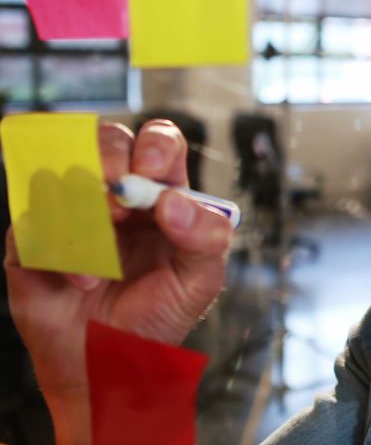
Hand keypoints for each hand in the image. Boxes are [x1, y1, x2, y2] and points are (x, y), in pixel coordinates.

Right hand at [4, 120, 232, 444]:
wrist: (110, 365)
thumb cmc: (159, 317)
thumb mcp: (200, 281)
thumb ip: (206, 237)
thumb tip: (175, 202)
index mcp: (161, 194)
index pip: (158, 141)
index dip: (154, 144)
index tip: (151, 171)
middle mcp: (116, 194)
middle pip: (106, 140)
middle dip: (110, 162)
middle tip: (120, 206)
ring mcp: (70, 211)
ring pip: (61, 173)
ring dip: (83, 217)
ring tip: (104, 266)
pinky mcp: (33, 238)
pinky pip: (31, 219)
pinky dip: (58, 250)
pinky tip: (81, 281)